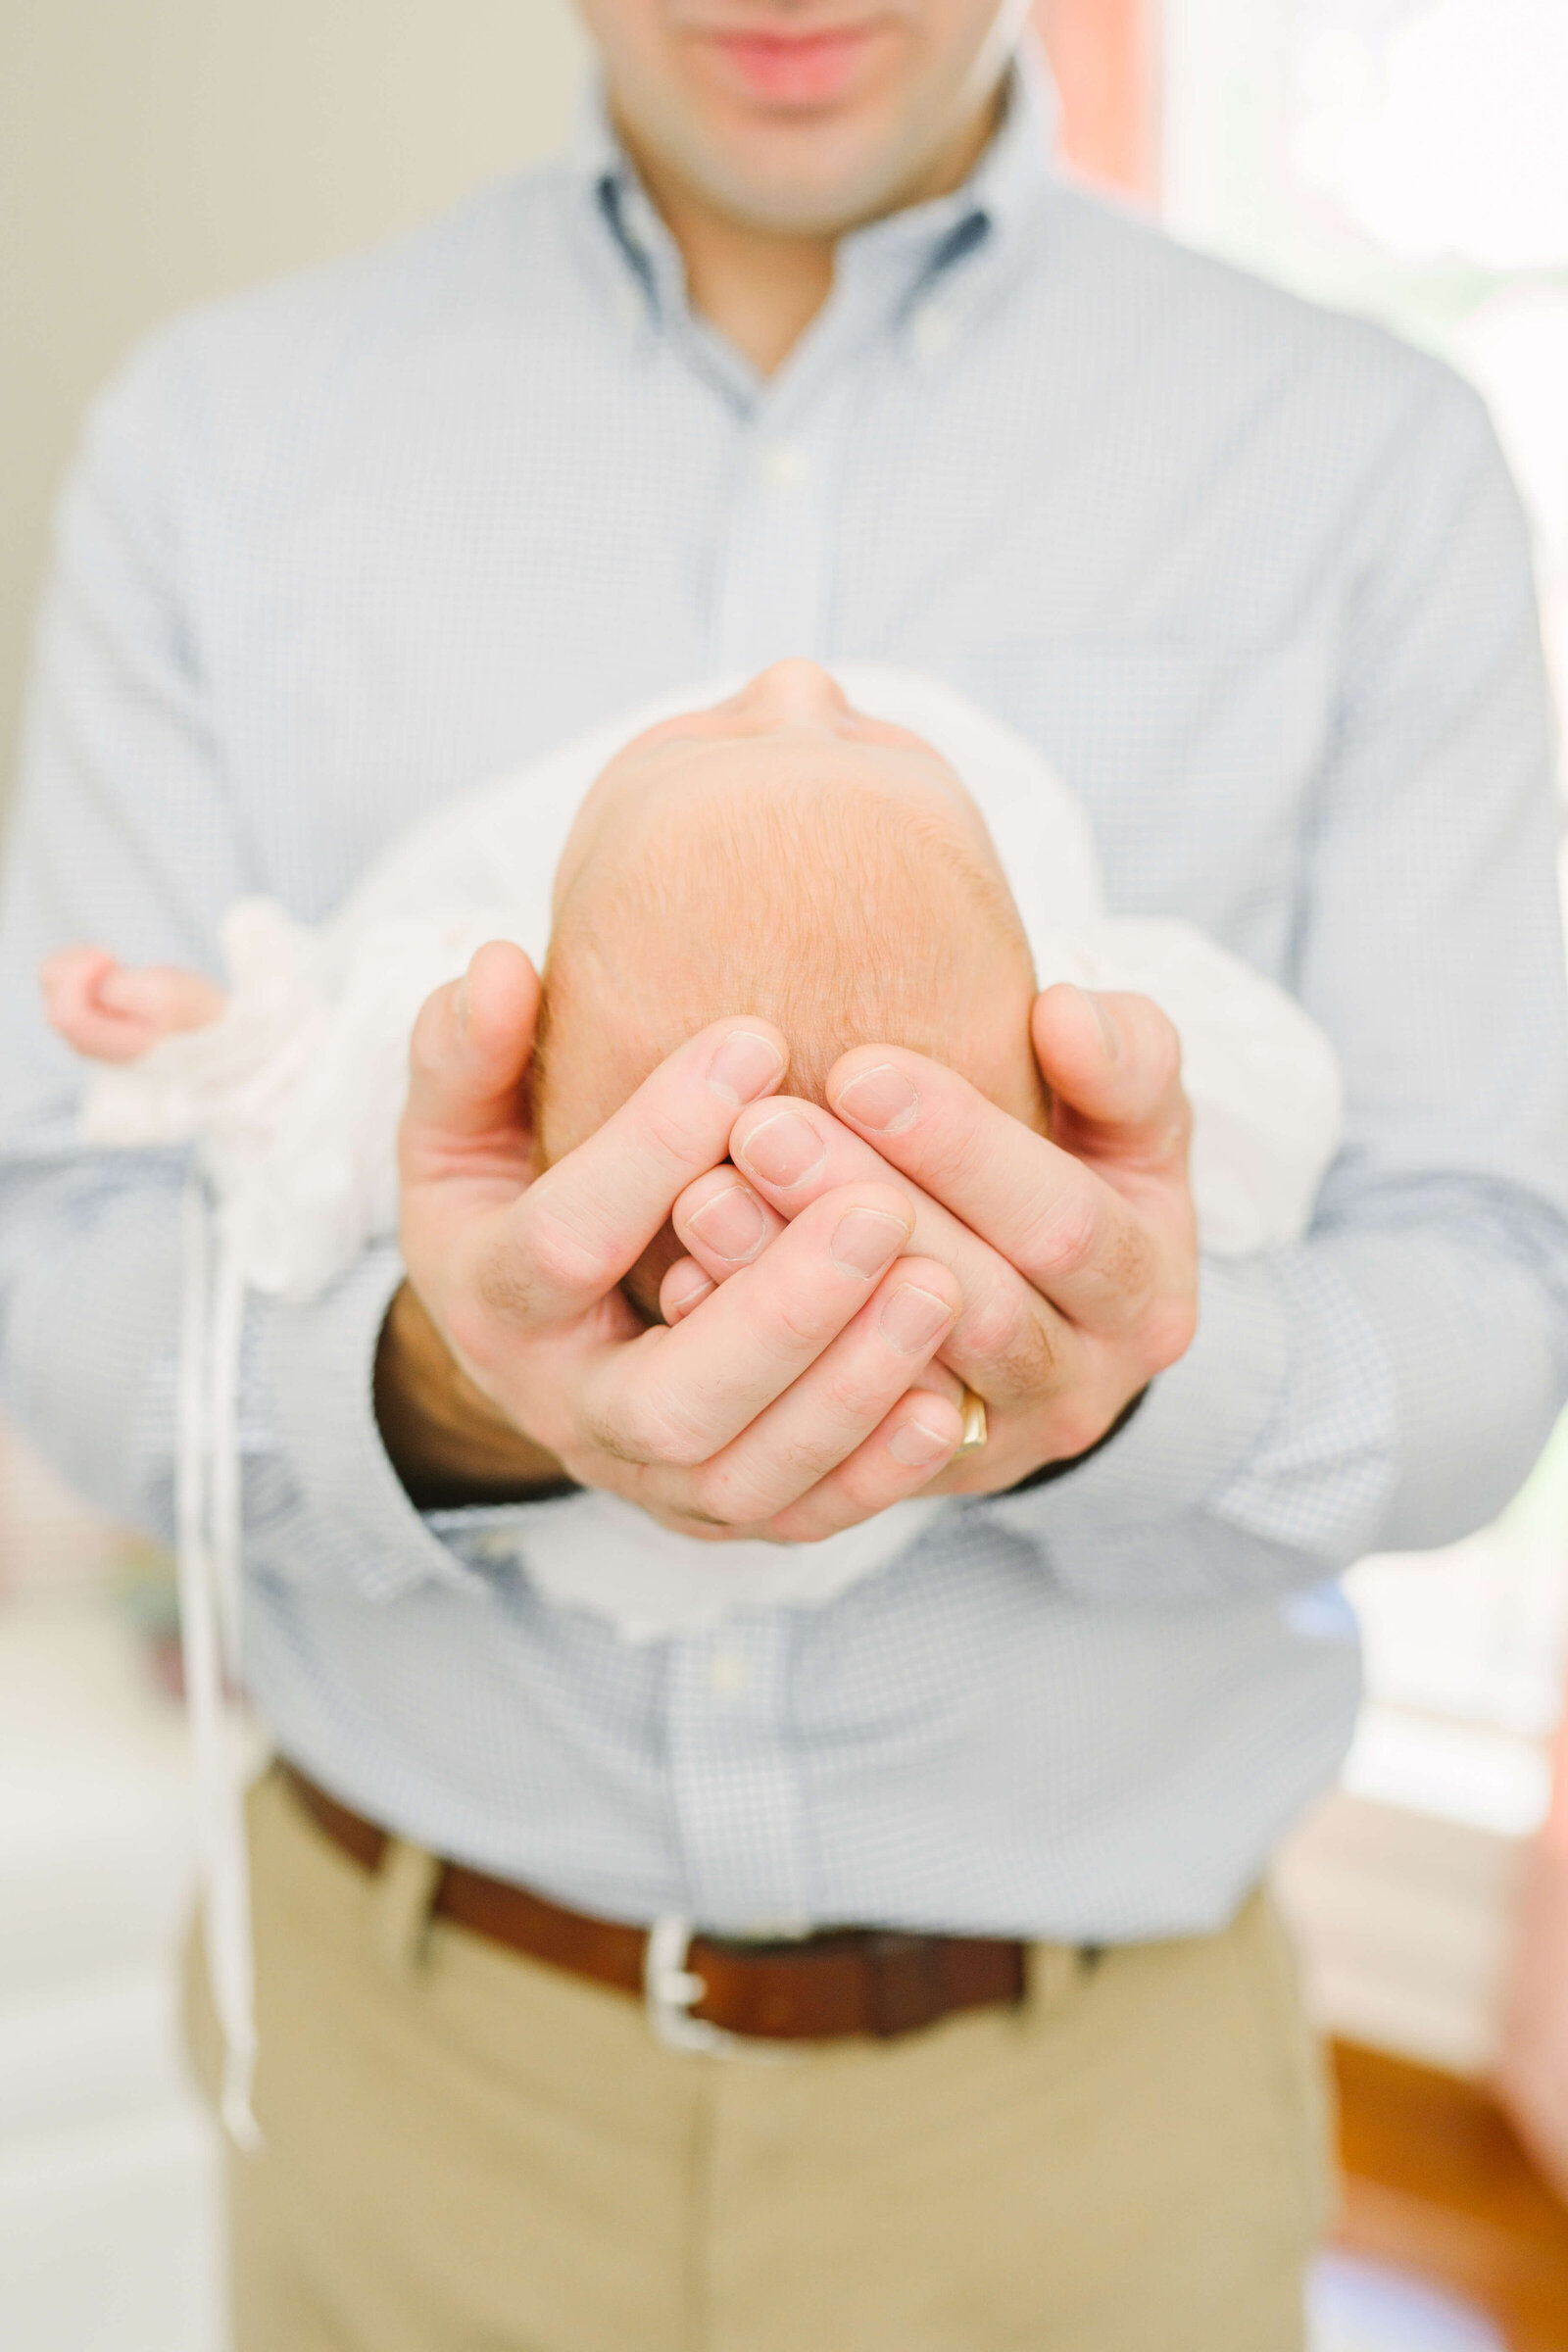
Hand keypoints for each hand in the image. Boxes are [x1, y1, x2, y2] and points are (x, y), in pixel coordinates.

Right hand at [381, 940, 969, 1535]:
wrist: (537, 1345)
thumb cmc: (510, 1203)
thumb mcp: (458, 1130)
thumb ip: (465, 1052)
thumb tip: (493, 967)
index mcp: (490, 1303)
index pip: (561, 1243)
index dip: (652, 1146)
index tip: (757, 1039)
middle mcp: (567, 1413)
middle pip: (668, 1399)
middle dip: (779, 1311)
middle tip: (878, 1208)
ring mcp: (649, 1479)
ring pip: (747, 1472)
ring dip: (848, 1387)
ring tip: (938, 1285)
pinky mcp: (726, 1512)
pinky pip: (805, 1515)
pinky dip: (879, 1468)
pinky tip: (950, 1397)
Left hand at [660, 984, 1198, 1494]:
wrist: (1049, 1314)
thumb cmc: (1077, 1179)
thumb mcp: (1129, 1118)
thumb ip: (1121, 1063)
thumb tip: (1062, 1016)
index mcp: (1147, 1293)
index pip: (1059, 1222)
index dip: (961, 1146)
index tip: (858, 1067)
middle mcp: (1080, 1390)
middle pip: (970, 1307)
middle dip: (858, 1209)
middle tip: (759, 1127)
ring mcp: (988, 1448)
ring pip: (887, 1380)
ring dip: (789, 1290)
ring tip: (703, 1198)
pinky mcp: (903, 1485)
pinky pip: (824, 1445)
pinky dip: (758, 1368)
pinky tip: (685, 1292)